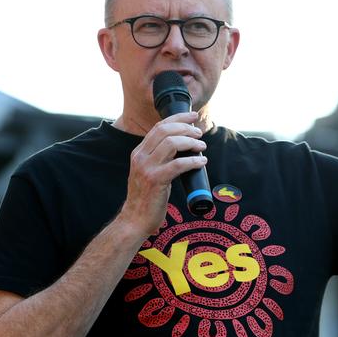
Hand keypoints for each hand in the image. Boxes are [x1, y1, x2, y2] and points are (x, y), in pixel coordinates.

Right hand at [119, 112, 206, 234]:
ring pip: (172, 143)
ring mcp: (147, 168)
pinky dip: (193, 161)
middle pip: (165, 130)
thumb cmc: (147, 198)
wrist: (135, 220)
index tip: (193, 116)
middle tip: (199, 133)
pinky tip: (201, 162)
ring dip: (191, 142)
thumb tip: (184, 148)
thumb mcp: (149, 172)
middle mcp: (140, 157)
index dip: (178, 118)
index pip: (158, 127)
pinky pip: (178, 165)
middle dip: (186, 127)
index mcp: (139, 152)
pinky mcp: (155, 181)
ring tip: (202, 146)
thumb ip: (160, 159)